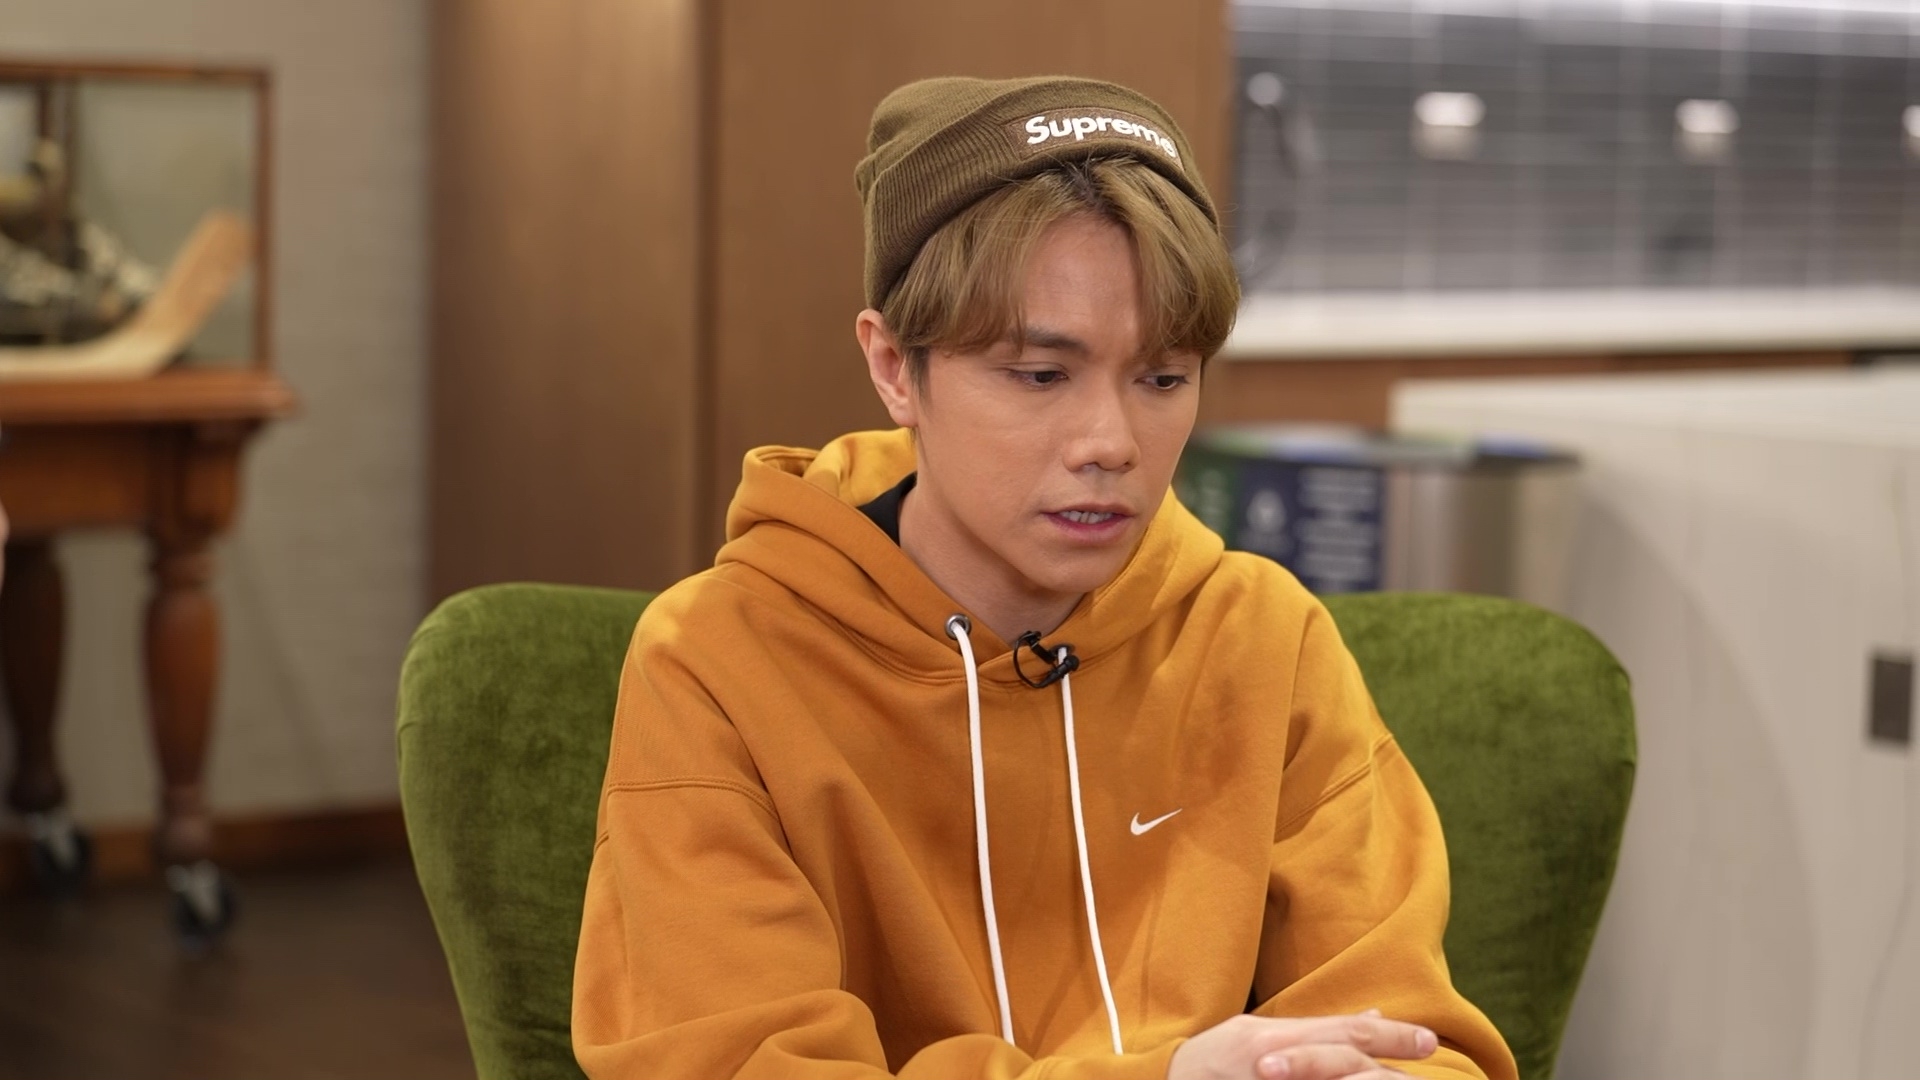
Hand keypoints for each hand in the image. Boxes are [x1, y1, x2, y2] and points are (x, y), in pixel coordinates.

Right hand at [1166, 1010, 1437, 1079]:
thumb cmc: (1210, 1065)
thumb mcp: (1257, 1038)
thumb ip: (1312, 1030)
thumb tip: (1372, 1019)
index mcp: (1270, 1037)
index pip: (1340, 1034)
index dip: (1388, 1037)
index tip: (1428, 1041)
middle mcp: (1269, 1059)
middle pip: (1341, 1058)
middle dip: (1388, 1061)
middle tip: (1428, 1060)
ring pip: (1329, 1078)